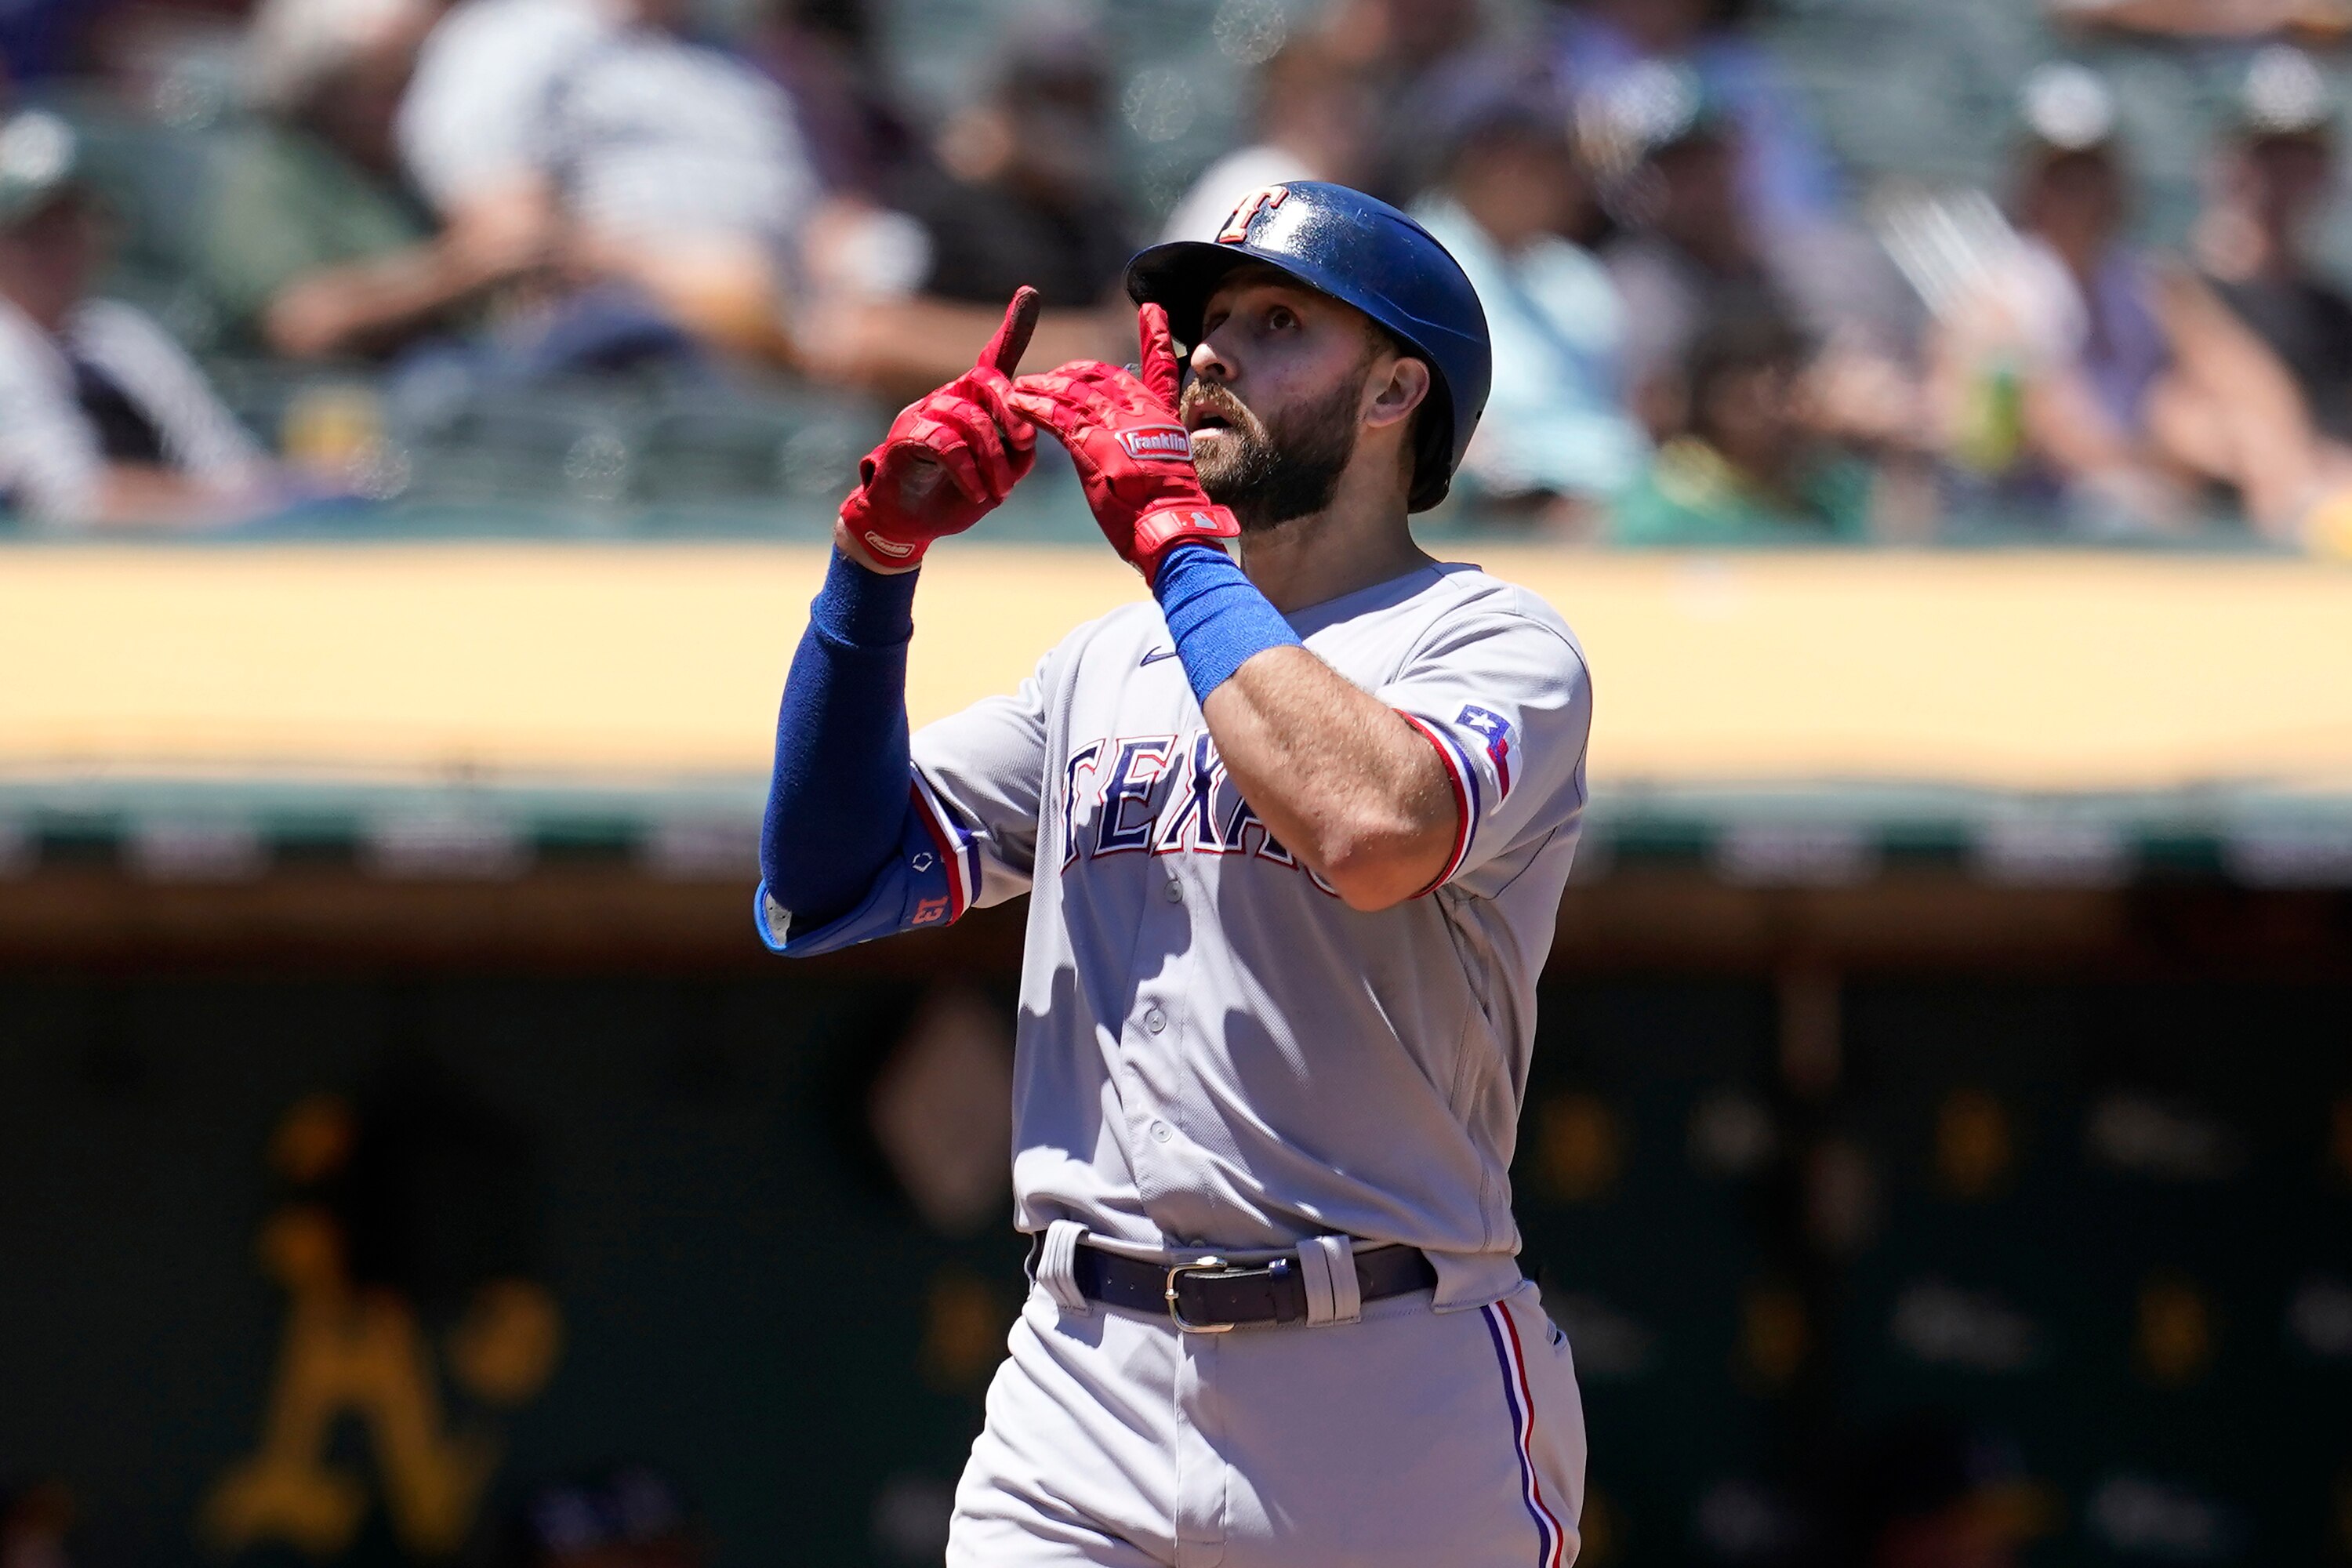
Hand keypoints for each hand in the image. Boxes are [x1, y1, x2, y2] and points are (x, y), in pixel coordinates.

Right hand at [838, 287, 1039, 568]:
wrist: (906, 521)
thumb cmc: (954, 495)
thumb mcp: (997, 478)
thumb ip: (1016, 455)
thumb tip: (1025, 440)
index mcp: (974, 402)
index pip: (994, 358)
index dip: (1013, 328)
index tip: (1030, 293)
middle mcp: (949, 397)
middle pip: (985, 381)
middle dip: (1011, 412)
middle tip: (1025, 445)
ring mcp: (924, 413)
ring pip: (968, 418)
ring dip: (992, 459)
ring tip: (1000, 492)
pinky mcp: (906, 437)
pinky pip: (944, 443)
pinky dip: (966, 471)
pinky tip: (977, 494)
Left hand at [1010, 303, 1238, 584]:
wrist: (1169, 525)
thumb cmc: (1168, 510)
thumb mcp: (1164, 471)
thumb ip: (1147, 446)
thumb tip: (1130, 446)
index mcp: (1163, 417)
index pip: (1161, 368)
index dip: (1156, 337)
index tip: (1152, 309)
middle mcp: (1142, 412)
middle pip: (1102, 375)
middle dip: (1073, 372)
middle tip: (1050, 378)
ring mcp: (1117, 425)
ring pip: (1073, 392)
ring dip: (1043, 388)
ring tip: (1021, 387)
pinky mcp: (1092, 443)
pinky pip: (1056, 416)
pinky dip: (1033, 407)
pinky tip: (1017, 402)